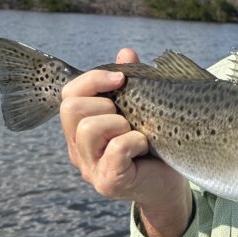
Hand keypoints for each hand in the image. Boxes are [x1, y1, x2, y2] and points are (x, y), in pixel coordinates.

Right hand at [60, 47, 191, 236]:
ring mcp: (90, 168)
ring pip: (87, 129)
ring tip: (135, 132)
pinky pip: (115, 149)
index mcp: (80, 128)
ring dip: (118, 123)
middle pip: (71, 109)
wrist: (169, 184)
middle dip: (104, 103)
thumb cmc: (152, 145)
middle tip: (128, 116)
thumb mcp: (140, 109)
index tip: (121, 79)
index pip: (68, 94)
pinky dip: (134, 141)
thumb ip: (130, 82)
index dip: (93, 80)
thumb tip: (125, 52)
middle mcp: (78, 148)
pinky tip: (144, 145)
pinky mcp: (108, 182)